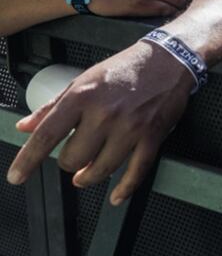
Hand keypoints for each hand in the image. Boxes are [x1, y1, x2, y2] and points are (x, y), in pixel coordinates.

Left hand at [6, 40, 193, 203]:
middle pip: (74, 159)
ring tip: (85, 175)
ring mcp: (130, 127)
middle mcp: (105, 114)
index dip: (28, 160)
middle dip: (69, 163)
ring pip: (101, 169)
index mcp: (83, 96)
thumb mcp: (84, 79)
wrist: (169, 60)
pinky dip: (125, 188)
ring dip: (89, 177)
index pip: (48, 135)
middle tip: (74, 156)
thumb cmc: (126, 68)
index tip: (17, 176)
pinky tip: (116, 196)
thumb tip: (27, 126)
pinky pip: (136, 171)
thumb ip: (53, 106)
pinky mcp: (152, 136)